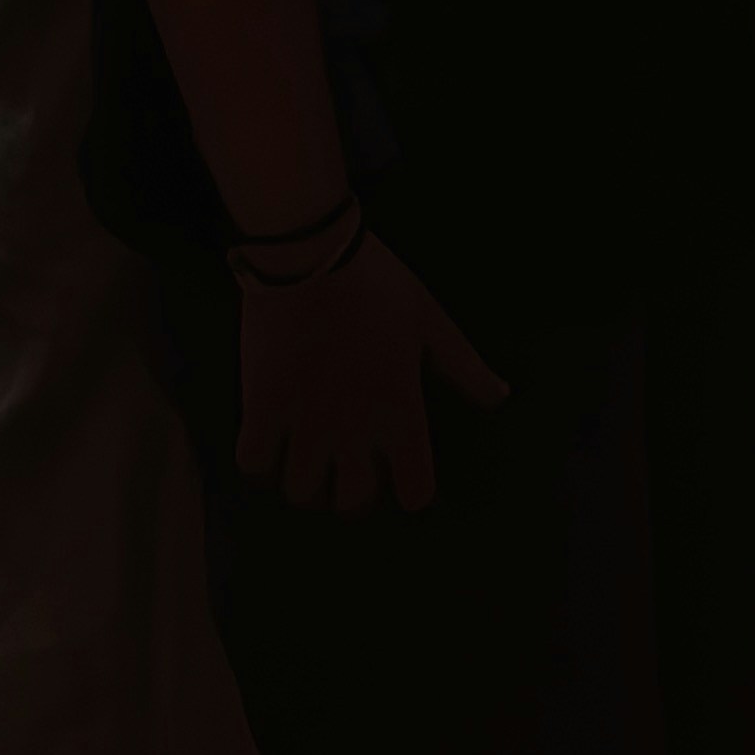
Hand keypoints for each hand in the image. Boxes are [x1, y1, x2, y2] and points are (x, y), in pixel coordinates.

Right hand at [233, 224, 501, 514]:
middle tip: (344, 467)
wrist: (309, 250)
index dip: (409, 488)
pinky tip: (267, 442)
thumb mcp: (429, 320)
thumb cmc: (375, 282)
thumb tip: (501, 396)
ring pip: (302, 493)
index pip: (415, 492)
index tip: (400, 472)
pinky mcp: (262, 406)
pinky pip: (253, 465)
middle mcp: (354, 430)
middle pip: (353, 504)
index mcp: (399, 412)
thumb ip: (465, 367)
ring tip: (304, 457)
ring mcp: (306, 423)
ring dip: (305, 481)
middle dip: (351, 493)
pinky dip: (260, 462)